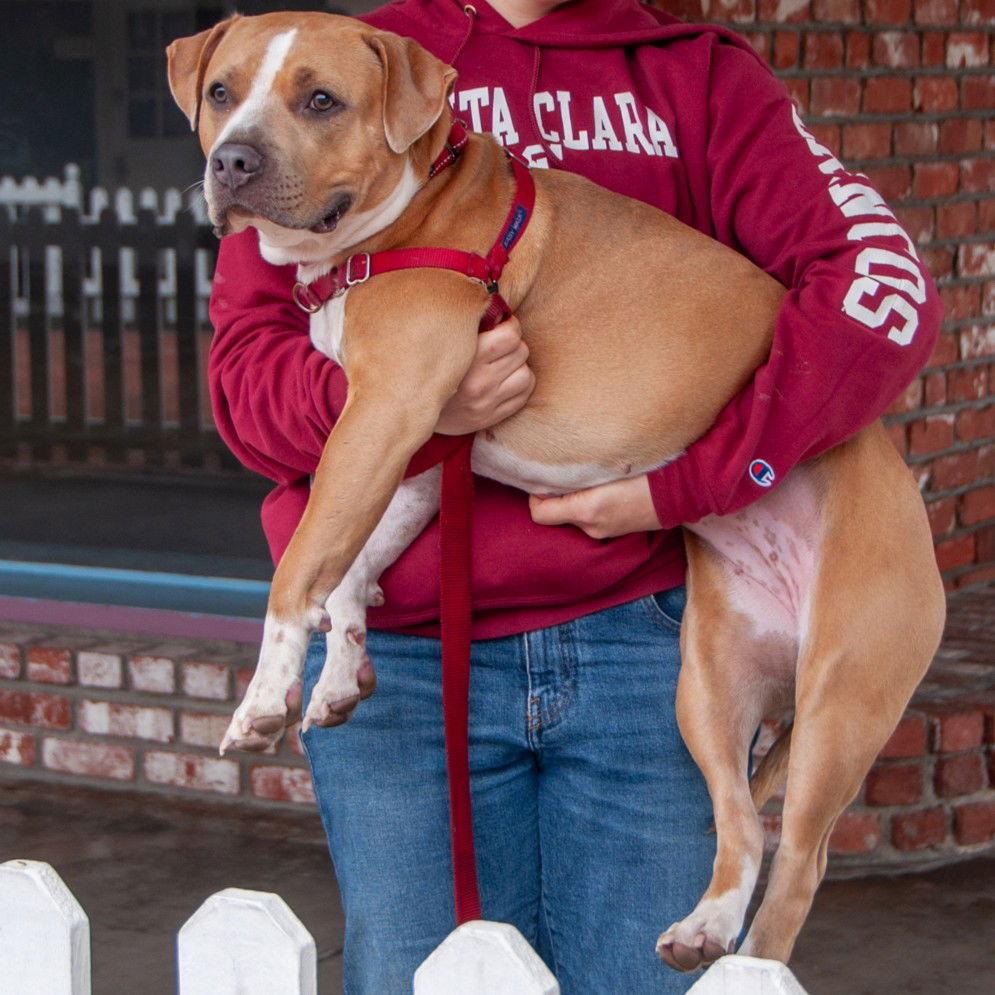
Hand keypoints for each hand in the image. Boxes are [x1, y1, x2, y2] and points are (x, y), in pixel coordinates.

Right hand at [436, 316, 534, 434]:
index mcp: (468, 359)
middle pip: (521, 352)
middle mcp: (480, 383)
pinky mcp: (490, 418)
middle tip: (501, 346)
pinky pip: (523, 396)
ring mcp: (487, 403)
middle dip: (514, 345)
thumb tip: (497, 308)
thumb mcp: (445, 343)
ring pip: (526, 375)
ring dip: (519, 367)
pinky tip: (506, 381)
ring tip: (504, 365)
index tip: (503, 326)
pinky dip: (520, 385)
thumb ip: (469, 326)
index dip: (511, 326)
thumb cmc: (431, 367)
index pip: (511, 335)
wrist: (409, 408)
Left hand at [529, 475, 661, 538]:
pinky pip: (591, 517)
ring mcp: (604, 531)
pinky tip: (604, 487)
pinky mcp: (616, 530)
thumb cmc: (648, 472)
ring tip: (588, 476)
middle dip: (557, 494)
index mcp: (586, 510)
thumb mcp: (609, 467)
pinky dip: (590, 504)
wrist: (683, 490)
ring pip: (574, 514)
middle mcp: (591, 526)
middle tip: (566, 470)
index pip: (539, 513)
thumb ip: (577, 471)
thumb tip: (552, 468)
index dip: (535, 495)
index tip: (544, 477)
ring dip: (575, 498)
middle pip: (556, 513)